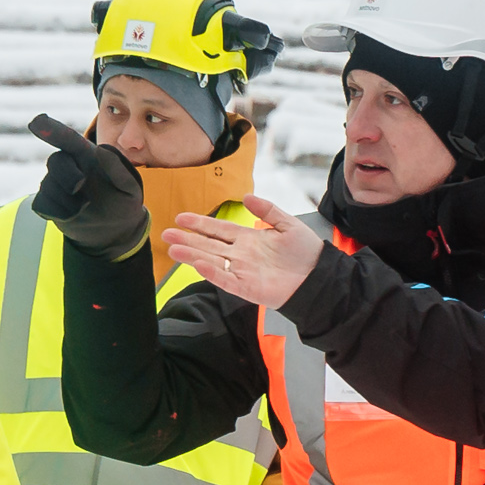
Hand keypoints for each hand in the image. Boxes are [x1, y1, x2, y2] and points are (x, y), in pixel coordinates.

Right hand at [26, 115, 150, 261]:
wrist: (115, 230)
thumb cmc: (124, 202)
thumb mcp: (131, 188)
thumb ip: (118, 169)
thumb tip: (100, 151)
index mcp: (88, 155)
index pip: (68, 139)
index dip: (52, 129)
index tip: (37, 121)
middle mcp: (69, 166)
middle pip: (55, 161)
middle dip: (66, 174)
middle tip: (80, 186)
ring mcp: (56, 185)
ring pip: (48, 186)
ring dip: (68, 201)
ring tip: (86, 208)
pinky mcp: (48, 203)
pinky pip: (42, 205)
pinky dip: (58, 212)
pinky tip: (74, 216)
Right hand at [165, 196, 325, 308]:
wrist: (319, 276)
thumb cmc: (305, 252)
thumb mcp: (287, 224)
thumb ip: (267, 210)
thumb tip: (246, 196)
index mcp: (248, 239)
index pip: (218, 229)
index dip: (200, 223)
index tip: (181, 218)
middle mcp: (241, 254)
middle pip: (209, 245)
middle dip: (187, 239)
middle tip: (165, 233)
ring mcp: (242, 271)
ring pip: (211, 261)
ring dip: (192, 255)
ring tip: (173, 248)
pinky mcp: (247, 288)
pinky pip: (226, 279)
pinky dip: (212, 272)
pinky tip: (198, 264)